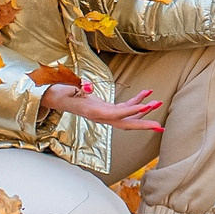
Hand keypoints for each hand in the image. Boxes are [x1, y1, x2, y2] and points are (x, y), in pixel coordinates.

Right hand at [40, 74, 163, 132]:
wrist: (55, 98)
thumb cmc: (62, 93)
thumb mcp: (68, 88)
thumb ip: (79, 88)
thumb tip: (87, 87)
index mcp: (95, 112)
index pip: (118, 113)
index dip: (133, 111)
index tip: (147, 108)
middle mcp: (102, 116)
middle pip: (126, 123)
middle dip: (144, 124)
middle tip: (160, 126)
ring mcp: (104, 114)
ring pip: (128, 116)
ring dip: (143, 111)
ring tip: (158, 102)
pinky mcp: (106, 109)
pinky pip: (123, 108)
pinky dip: (135, 102)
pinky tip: (146, 93)